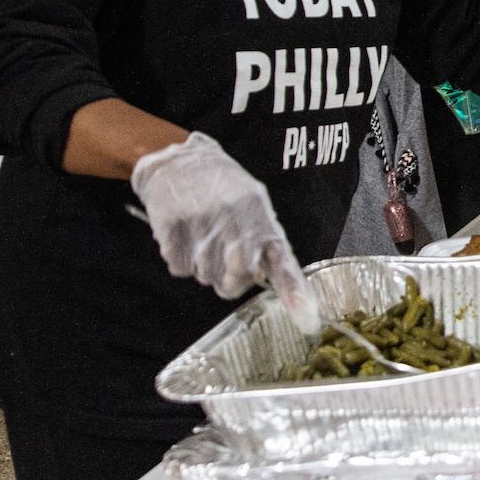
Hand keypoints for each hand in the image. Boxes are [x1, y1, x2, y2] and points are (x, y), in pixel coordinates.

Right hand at [129, 132, 317, 330]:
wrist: (178, 159)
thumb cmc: (220, 186)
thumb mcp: (253, 203)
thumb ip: (263, 240)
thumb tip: (268, 279)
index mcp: (260, 215)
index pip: (282, 261)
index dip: (295, 293)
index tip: (307, 319)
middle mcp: (234, 220)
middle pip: (236, 280)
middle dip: (230, 281)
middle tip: (223, 261)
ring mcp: (201, 223)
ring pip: (204, 277)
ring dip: (202, 267)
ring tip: (202, 237)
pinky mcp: (172, 226)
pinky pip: (178, 268)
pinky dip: (180, 259)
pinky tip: (184, 235)